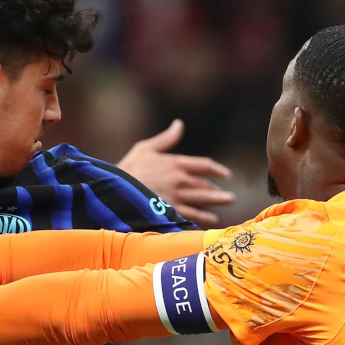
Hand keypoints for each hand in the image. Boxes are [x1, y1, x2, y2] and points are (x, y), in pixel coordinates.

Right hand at [118, 119, 233, 226]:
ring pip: (204, 200)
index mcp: (175, 163)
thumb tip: (179, 123)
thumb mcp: (145, 148)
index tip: (226, 175)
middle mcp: (180, 179)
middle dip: (219, 191)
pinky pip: (193, 216)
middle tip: (229, 196)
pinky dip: (204, 218)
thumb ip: (166, 138)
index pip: (205, 165)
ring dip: (218, 202)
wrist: (115, 190)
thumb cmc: (128, 168)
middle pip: (206, 185)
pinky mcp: (171, 211)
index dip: (218, 170)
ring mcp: (177, 196)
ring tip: (227, 204)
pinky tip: (212, 220)